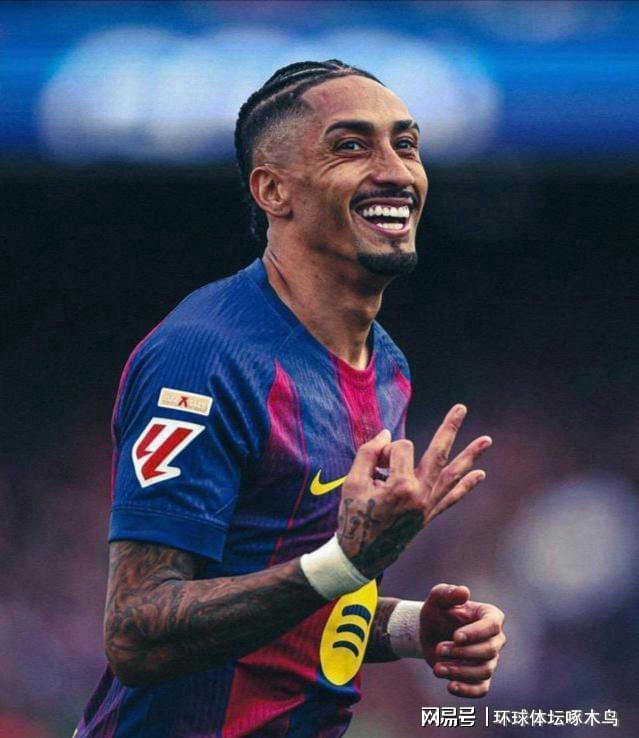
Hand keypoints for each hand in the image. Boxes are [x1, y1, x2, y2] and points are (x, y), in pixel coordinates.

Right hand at [337, 405, 490, 578]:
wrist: (360, 556)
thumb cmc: (353, 516)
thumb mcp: (352, 482)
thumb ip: (368, 452)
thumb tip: (387, 434)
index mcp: (401, 486)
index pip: (399, 449)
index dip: (383, 451)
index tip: (371, 465)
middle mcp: (420, 495)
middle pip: (438, 453)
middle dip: (449, 428)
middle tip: (462, 407)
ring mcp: (427, 506)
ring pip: (452, 475)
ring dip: (470, 456)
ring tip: (487, 440)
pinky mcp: (429, 516)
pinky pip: (451, 498)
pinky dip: (465, 486)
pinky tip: (480, 475)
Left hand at [420, 583, 505, 697]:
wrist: (428, 632)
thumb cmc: (437, 611)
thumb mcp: (437, 598)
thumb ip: (448, 592)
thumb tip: (464, 592)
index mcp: (489, 616)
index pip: (492, 626)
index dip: (476, 633)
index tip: (455, 637)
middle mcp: (495, 639)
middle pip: (489, 651)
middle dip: (463, 652)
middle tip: (439, 648)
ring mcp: (489, 660)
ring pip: (484, 671)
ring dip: (460, 671)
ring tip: (437, 668)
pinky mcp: (480, 678)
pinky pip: (481, 689)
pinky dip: (467, 690)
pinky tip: (450, 686)